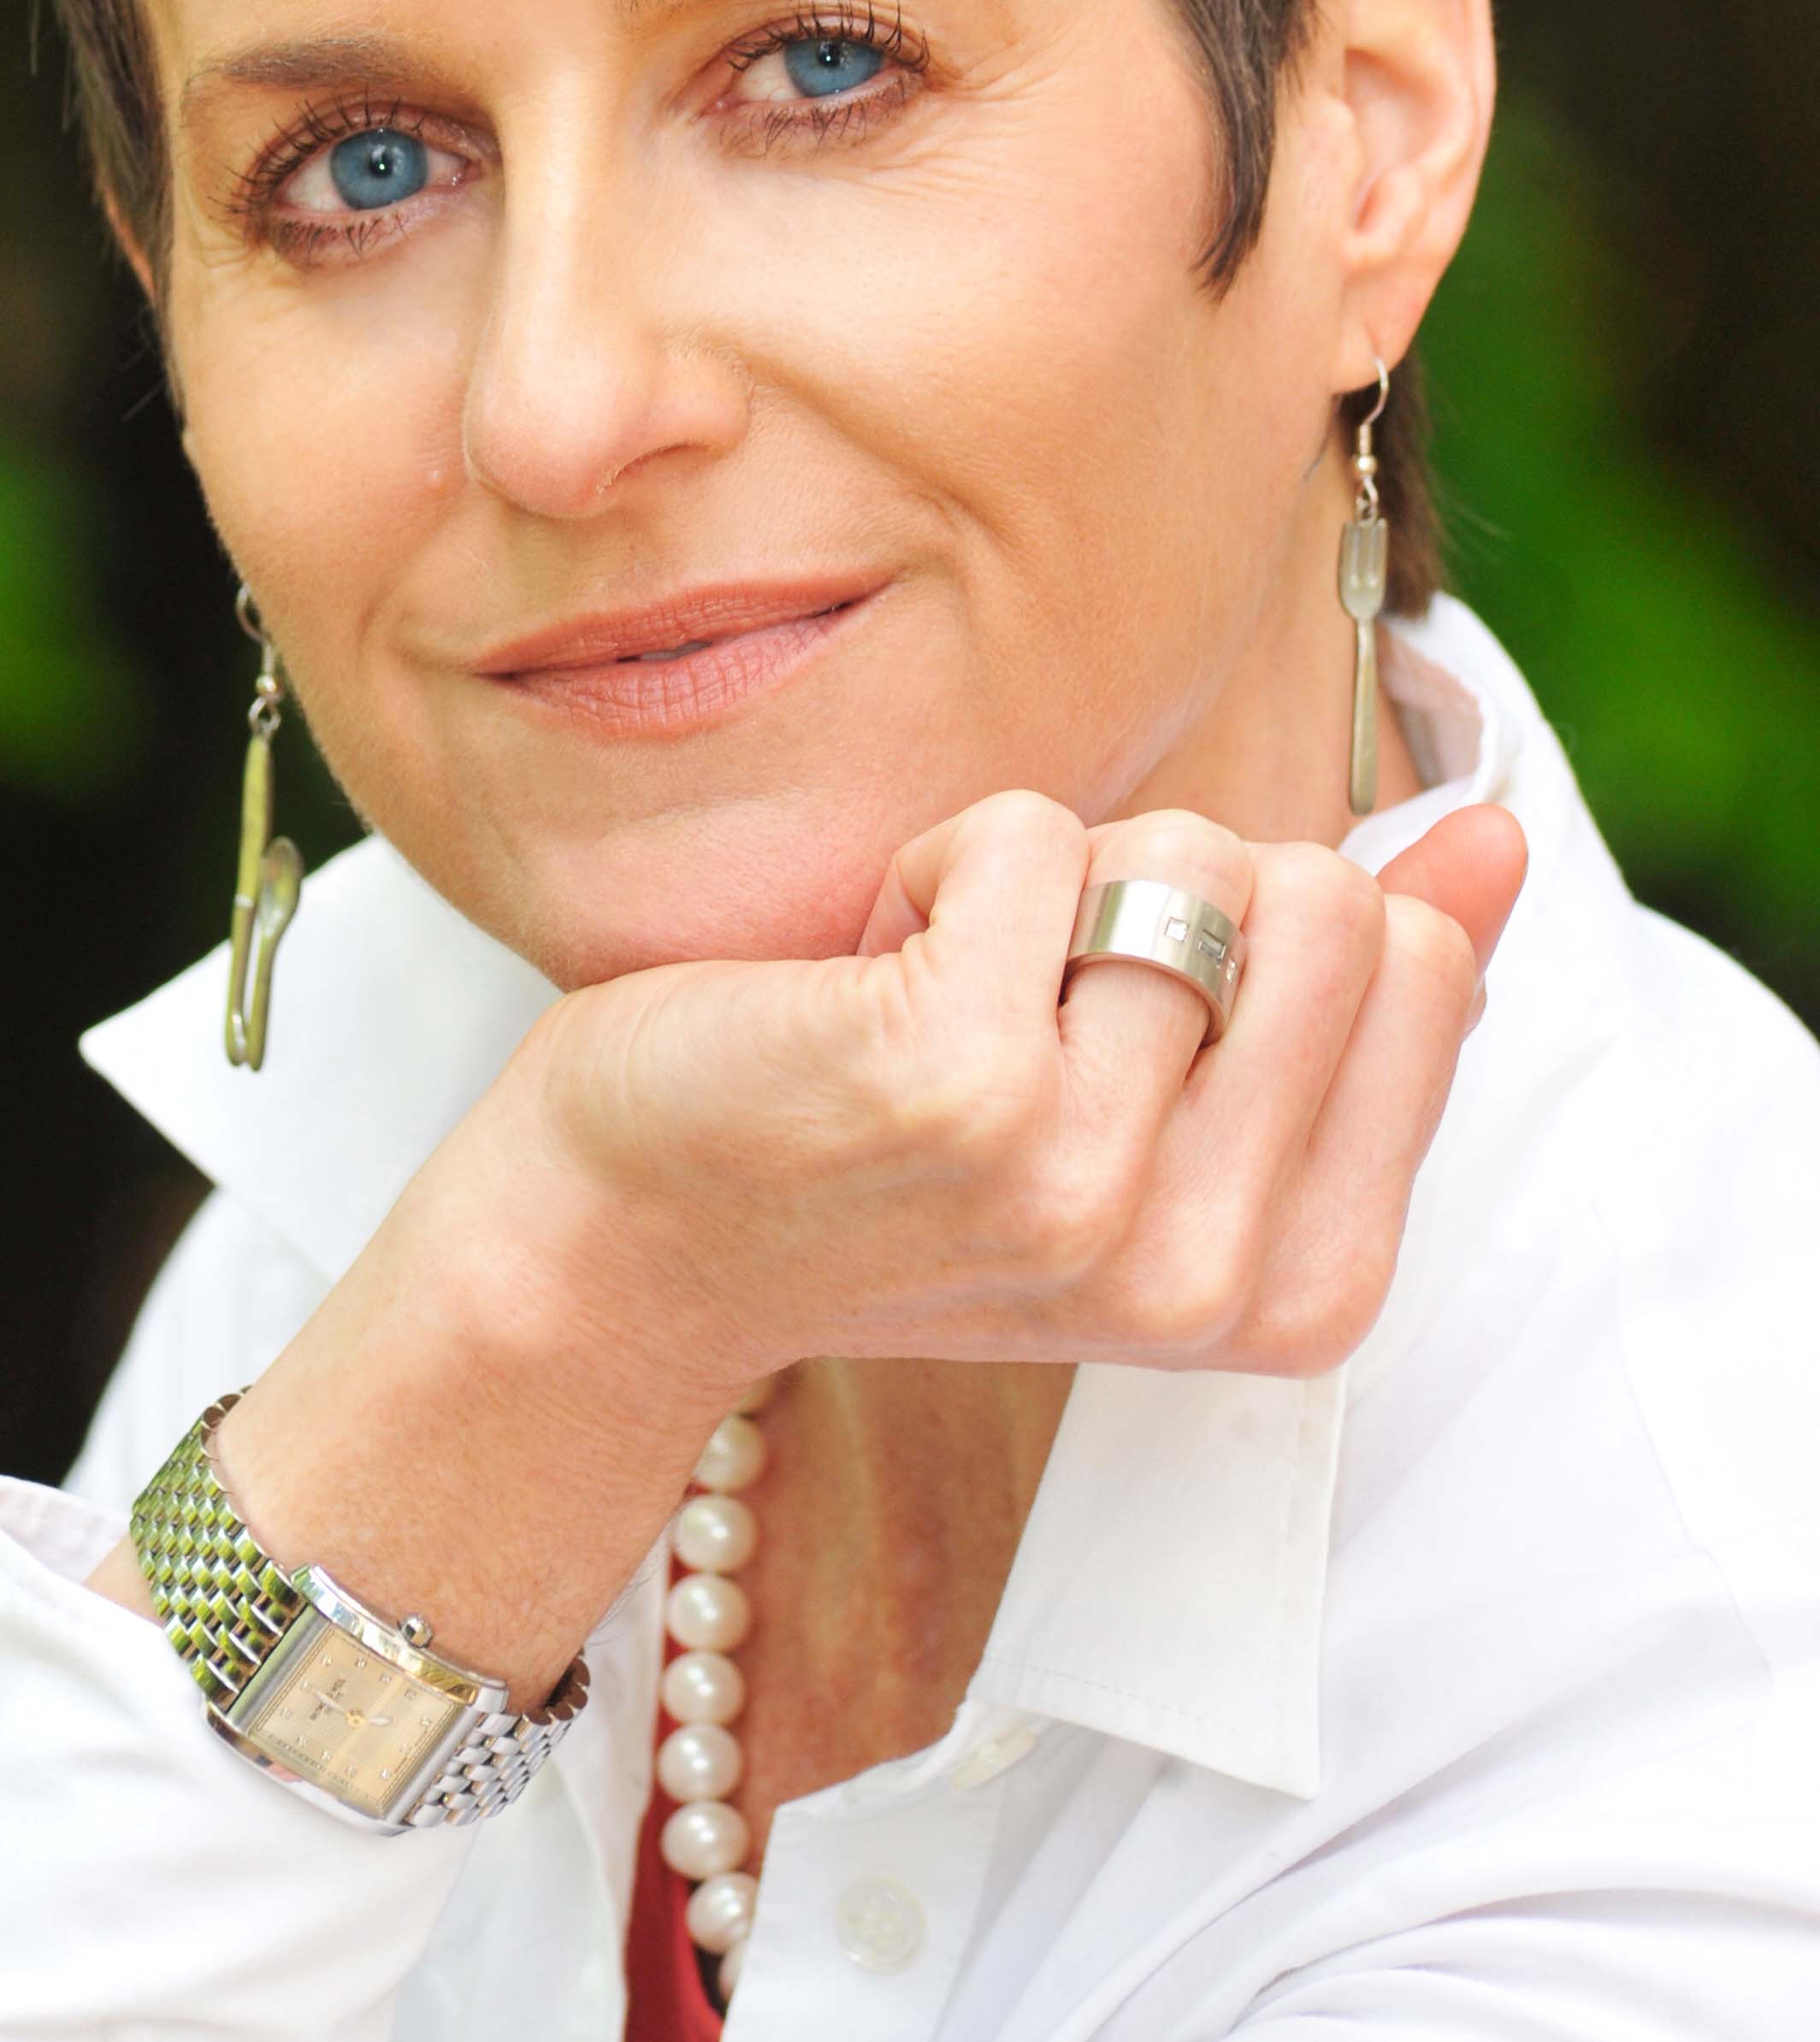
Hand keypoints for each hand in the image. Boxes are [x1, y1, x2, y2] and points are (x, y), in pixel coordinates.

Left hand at [525, 796, 1526, 1388]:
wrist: (633, 1239)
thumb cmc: (887, 1164)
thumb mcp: (1154, 1116)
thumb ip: (1344, 995)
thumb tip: (1490, 834)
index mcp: (1295, 1290)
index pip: (1415, 969)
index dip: (1253, 940)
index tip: (1119, 1036)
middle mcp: (1205, 1265)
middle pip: (1322, 897)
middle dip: (1163, 896)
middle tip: (1024, 1007)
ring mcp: (1085, 1182)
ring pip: (1182, 855)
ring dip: (1039, 887)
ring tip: (935, 1004)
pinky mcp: (961, 1083)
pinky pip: (1031, 832)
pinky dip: (940, 860)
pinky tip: (863, 982)